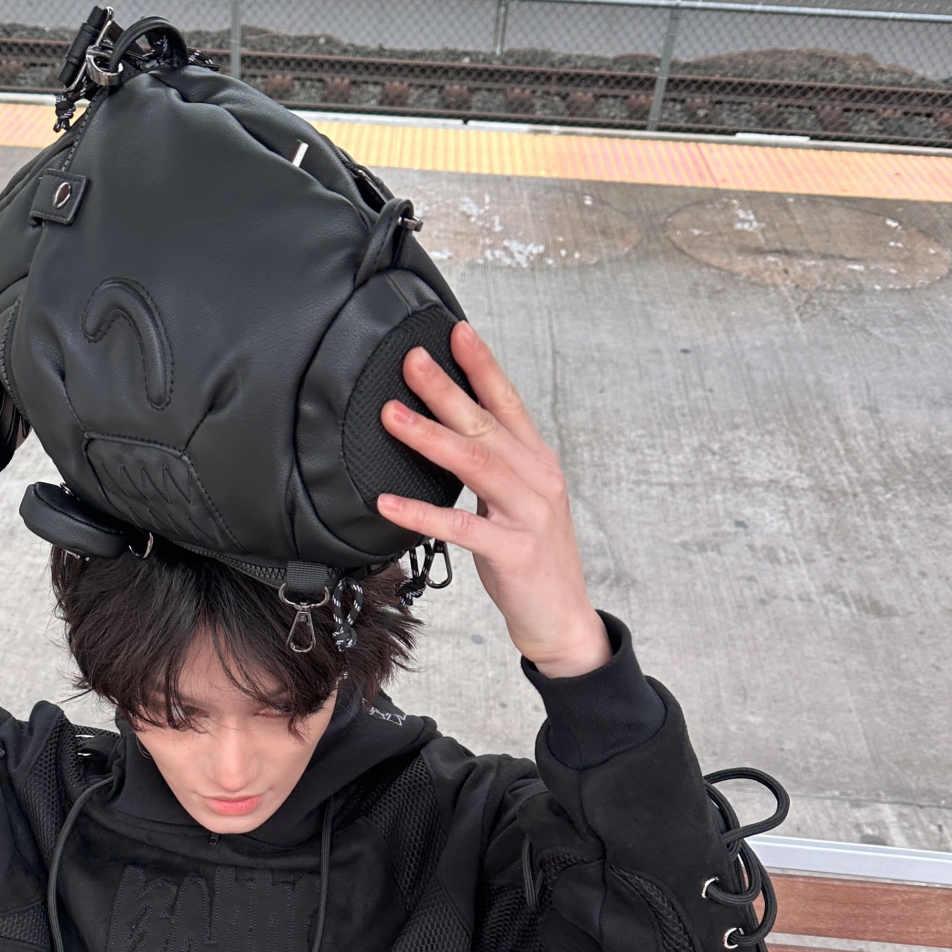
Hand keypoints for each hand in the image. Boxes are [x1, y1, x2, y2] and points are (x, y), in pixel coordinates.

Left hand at [375, 322, 610, 677]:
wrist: (563, 618)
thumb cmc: (534, 559)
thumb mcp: (520, 502)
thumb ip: (495, 468)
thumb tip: (453, 435)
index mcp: (537, 462)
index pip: (508, 403)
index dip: (483, 366)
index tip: (456, 333)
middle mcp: (537, 479)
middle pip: (486, 424)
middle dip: (446, 389)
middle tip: (411, 361)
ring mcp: (528, 514)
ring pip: (474, 464)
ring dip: (429, 437)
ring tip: (391, 416)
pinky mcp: (513, 551)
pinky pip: (460, 527)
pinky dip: (421, 514)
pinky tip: (388, 503)